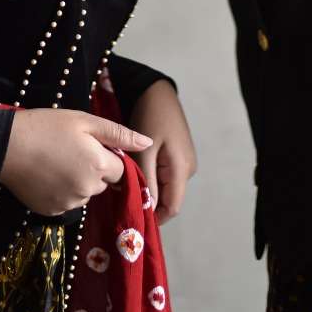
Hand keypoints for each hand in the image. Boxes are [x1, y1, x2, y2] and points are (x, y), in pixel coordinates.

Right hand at [0, 108, 151, 216]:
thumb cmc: (47, 126)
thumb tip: (147, 142)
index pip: (120, 170)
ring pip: (86, 194)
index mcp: (98, 165)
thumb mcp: (84, 121)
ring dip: (79, 182)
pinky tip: (47, 175)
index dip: (108, 157)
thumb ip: (119, 134)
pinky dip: (62, 191)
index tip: (92, 146)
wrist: (6, 146)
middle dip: (95, 169)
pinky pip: (67, 202)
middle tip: (71, 150)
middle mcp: (87, 190)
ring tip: (57, 161)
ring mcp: (68, 204)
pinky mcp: (51, 212)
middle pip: (103, 183)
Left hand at [129, 79, 197, 226]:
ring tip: (126, 188)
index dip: (155, 217)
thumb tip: (147, 208)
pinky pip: (166, 176)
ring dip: (149, 190)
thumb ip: (146, 179)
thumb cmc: (150, 117)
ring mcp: (184, 162)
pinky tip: (136, 174)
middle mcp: (187, 169)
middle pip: (169, 199)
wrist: (157, 92)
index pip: (172, 207)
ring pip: (166, 188)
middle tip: (123, 204)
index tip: (132, 219)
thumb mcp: (145, 150)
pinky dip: (152, 179)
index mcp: (181, 169)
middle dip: (149, 204)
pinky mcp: (179, 156)